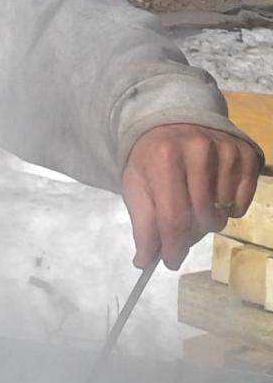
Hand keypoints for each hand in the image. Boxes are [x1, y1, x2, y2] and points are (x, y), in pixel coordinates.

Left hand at [121, 124, 261, 269]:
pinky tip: (213, 192)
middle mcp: (199, 150)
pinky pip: (242, 203)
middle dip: (189, 234)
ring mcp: (227, 151)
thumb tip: (144, 261)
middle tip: (178, 230)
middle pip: (201, 217)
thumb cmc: (149, 157)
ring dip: (208, 219)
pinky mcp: (247, 155)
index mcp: (164, 157)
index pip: (174, 215)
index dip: (173, 246)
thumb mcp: (135, 184)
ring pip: (223, 212)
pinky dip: (228, 208)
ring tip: (193, 201)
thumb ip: (142, 223)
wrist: (171, 121)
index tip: (170, 261)